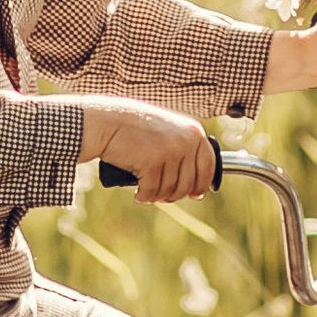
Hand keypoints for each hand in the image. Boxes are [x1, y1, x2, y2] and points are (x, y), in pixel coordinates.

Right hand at [79, 98, 221, 204]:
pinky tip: (138, 194)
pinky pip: (152, 192)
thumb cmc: (135, 127)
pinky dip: (144, 196)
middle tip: (161, 195)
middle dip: (175, 194)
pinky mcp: (152, 163)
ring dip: (157, 196)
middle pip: (189, 183)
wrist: (107, 120)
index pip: (208, 166)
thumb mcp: (168, 131)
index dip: (201, 184)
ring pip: (170, 190)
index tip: (194, 194)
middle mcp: (186, 141)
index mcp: (194, 132)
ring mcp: (170, 151)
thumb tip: (197, 187)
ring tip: (147, 191)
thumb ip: (184, 149)